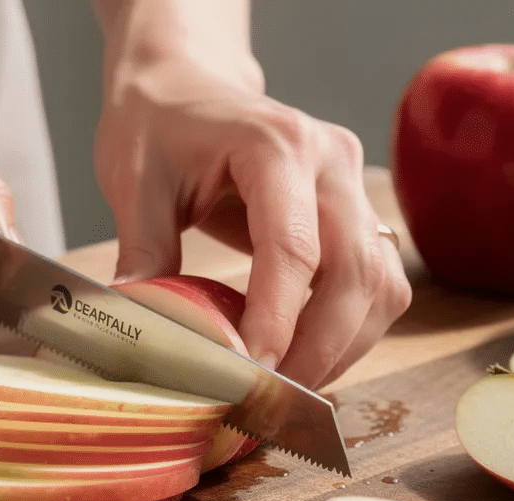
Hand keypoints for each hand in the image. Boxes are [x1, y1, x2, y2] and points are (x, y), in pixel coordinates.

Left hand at [95, 57, 410, 389]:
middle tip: (269, 400)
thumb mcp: (133, 182)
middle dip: (318, 350)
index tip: (250, 375)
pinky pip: (379, 285)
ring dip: (342, 348)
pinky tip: (306, 358)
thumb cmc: (158, 124)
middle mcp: (331, 162)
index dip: (278, 322)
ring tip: (287, 388)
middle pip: (355, 273)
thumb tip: (142, 332)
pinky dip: (351, 332)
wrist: (187, 86)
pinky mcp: (360, 213)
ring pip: (380, 286)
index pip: (295, 249)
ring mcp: (355, 185)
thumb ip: (144, 256)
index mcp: (276, 145)